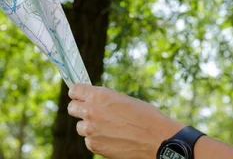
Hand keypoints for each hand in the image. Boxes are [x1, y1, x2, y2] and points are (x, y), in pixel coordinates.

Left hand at [67, 84, 184, 158]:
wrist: (155, 138)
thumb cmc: (145, 116)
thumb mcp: (124, 100)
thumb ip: (105, 101)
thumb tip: (94, 102)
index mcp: (100, 95)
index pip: (75, 90)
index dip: (77, 92)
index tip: (79, 95)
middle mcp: (91, 111)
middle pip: (72, 108)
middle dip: (79, 108)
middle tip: (90, 111)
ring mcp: (90, 130)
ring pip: (81, 126)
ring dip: (89, 125)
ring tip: (108, 126)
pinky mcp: (94, 145)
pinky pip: (89, 140)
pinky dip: (97, 138)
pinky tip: (113, 137)